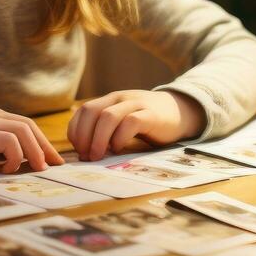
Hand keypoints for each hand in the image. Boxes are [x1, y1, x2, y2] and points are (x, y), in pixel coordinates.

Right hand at [0, 107, 65, 173]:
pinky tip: (8, 169)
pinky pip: (10, 141)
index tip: (50, 160)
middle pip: (29, 126)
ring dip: (36, 152)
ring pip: (24, 131)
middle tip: (55, 167)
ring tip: (39, 170)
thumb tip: (5, 165)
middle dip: (45, 147)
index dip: (40, 142)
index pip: (24, 126)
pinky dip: (16, 156)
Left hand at [66, 90, 206, 161]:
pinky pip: (130, 122)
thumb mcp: (122, 121)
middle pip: (92, 111)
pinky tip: (118, 148)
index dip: (76, 130)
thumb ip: (105, 129)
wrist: (179, 112)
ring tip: (97, 156)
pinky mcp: (151, 115)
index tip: (77, 149)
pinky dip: (120, 137)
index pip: (84, 110)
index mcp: (110, 100)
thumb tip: (84, 152)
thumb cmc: (146, 122)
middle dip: (83, 135)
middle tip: (85, 156)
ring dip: (98, 139)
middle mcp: (120, 98)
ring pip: (108, 116)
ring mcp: (135, 104)